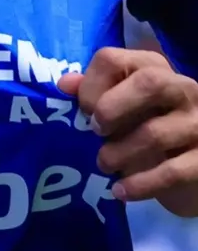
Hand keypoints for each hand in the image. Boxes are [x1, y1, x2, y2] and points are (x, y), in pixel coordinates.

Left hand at [59, 48, 197, 216]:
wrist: (190, 164)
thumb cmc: (144, 124)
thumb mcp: (119, 104)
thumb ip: (91, 91)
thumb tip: (64, 84)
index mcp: (151, 67)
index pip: (113, 60)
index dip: (90, 85)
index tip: (84, 110)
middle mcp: (181, 87)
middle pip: (149, 82)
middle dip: (111, 107)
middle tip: (95, 131)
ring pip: (156, 132)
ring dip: (120, 152)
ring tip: (103, 164)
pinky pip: (173, 172)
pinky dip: (141, 183)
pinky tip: (121, 191)